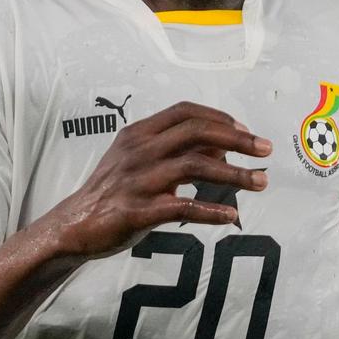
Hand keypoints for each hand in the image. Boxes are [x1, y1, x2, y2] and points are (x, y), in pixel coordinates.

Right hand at [42, 102, 270, 258]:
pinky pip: (181, 208)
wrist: (73, 226)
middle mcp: (138, 150)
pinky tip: (230, 215)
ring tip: (261, 183)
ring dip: (234, 175)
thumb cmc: (114, 191)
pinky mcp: (136, 210)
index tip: (246, 131)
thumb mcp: (141, 161)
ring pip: (195, 167)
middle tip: (265, 150)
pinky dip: (210, 211)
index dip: (220, 118)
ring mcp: (137, 180)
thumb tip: (224, 150)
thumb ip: (178, 151)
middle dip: (237, 140)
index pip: (185, 112)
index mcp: (139, 133)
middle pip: (196, 133)